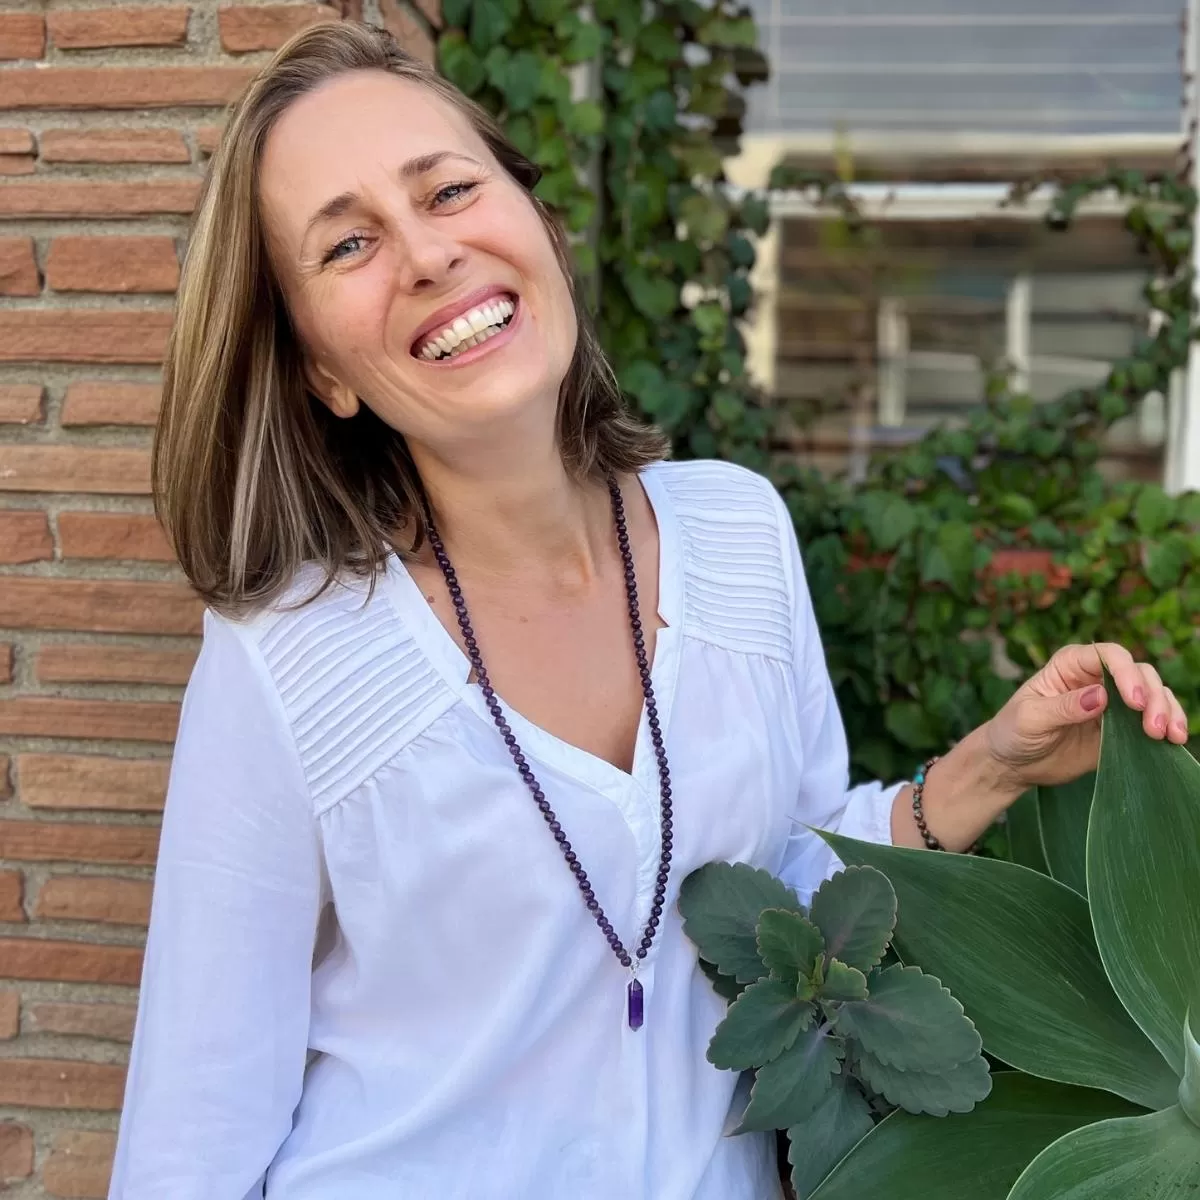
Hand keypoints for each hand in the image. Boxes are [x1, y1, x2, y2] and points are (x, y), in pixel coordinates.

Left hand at [983, 642, 1189, 790]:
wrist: (1013, 764)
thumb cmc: (1012, 732)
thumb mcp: (1030, 718)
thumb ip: (1063, 707)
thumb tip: (1101, 696)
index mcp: (1071, 664)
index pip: (1108, 656)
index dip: (1127, 674)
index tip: (1134, 702)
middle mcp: (1096, 677)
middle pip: (1139, 674)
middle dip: (1153, 696)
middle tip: (1154, 727)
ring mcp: (1113, 703)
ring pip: (1153, 694)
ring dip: (1167, 711)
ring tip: (1170, 736)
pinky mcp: (1121, 728)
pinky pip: (1152, 720)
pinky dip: (1168, 726)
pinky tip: (1175, 741)